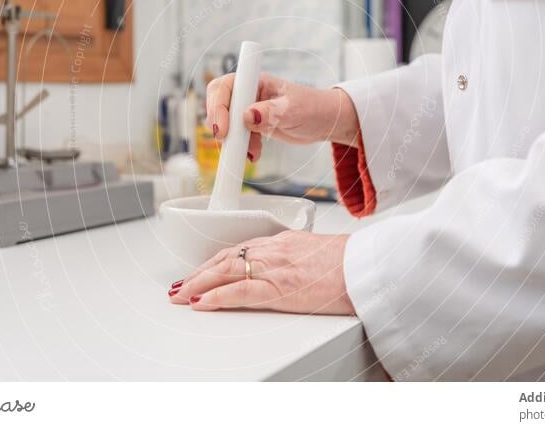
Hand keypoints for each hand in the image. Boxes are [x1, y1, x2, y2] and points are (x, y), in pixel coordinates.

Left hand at [168, 231, 354, 314]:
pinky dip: (216, 297)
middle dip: (197, 274)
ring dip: (197, 284)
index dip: (213, 262)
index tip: (200, 272)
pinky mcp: (280, 288)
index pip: (238, 250)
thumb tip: (286, 269)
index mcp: (281, 242)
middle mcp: (273, 251)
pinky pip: (240, 292)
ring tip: (180, 295)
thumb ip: (294, 258)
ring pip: (225, 272)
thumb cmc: (348, 263)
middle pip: (224, 259)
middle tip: (178, 286)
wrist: (366, 267)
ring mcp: (274, 268)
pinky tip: (200, 303)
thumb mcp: (315, 253)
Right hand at [205, 73, 358, 161]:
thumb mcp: (294, 110)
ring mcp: (248, 109)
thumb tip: (247, 116)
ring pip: (226, 123)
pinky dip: (242, 148)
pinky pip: (236, 137)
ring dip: (233, 141)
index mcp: (256, 81)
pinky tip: (255, 154)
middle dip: (219, 124)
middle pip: (219, 103)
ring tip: (252, 152)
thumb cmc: (314, 108)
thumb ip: (272, 112)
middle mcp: (248, 93)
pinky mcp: (252, 125)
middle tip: (226, 142)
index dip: (218, 106)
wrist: (324, 122)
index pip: (226, 87)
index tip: (223, 129)